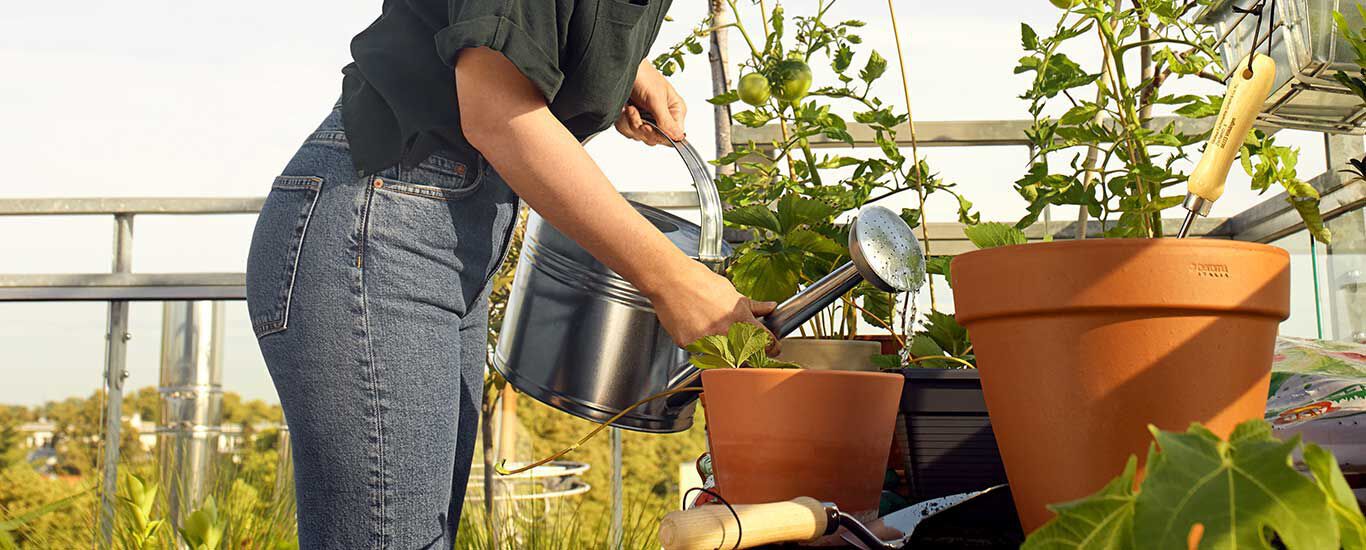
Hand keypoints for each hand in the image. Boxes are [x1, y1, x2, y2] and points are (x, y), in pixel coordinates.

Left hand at [616, 61, 685, 145]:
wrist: (622, 68)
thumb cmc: (643, 76)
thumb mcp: (656, 99)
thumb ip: (666, 121)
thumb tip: (679, 137)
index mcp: (675, 111)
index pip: (673, 135)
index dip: (660, 135)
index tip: (648, 126)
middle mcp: (663, 116)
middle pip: (655, 139)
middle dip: (641, 127)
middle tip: (636, 113)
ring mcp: (648, 118)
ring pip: (639, 136)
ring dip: (631, 122)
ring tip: (630, 107)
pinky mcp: (634, 119)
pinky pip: (628, 131)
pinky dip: (623, 121)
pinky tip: (625, 108)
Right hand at [645, 260, 780, 353]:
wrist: (672, 280)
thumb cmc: (699, 282)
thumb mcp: (732, 292)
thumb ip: (752, 306)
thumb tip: (770, 308)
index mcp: (741, 319)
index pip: (767, 344)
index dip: (772, 348)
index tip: (772, 348)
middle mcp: (726, 333)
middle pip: (747, 358)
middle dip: (748, 353)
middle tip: (742, 343)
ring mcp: (707, 342)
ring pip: (723, 359)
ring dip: (724, 351)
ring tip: (713, 330)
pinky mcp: (690, 345)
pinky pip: (701, 353)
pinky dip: (703, 345)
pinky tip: (698, 328)